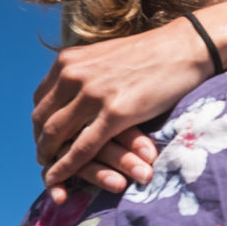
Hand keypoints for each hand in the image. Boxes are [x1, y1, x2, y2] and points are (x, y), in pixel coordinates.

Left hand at [34, 18, 212, 188]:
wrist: (187, 47)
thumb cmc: (154, 53)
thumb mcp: (107, 57)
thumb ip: (87, 72)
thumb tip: (78, 89)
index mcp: (69, 60)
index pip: (40, 100)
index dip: (40, 123)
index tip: (46, 138)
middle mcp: (73, 75)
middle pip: (41, 119)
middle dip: (41, 143)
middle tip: (46, 158)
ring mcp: (93, 95)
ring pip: (55, 135)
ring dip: (48, 157)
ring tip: (49, 171)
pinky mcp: (115, 113)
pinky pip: (81, 147)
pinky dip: (65, 167)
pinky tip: (58, 178)